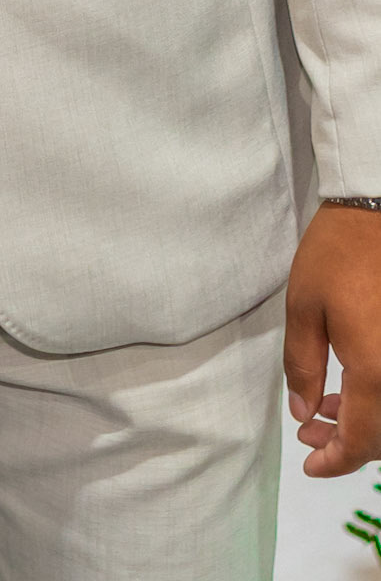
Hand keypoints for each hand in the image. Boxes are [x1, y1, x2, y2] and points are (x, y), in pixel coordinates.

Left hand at [285, 203, 380, 474]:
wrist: (377, 209)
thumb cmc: (338, 253)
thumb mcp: (304, 309)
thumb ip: (303, 367)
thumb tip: (304, 414)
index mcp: (376, 370)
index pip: (362, 441)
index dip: (336, 461)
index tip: (311, 466)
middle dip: (347, 444)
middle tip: (310, 435)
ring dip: (364, 423)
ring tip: (324, 410)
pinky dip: (378, 399)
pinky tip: (351, 387)